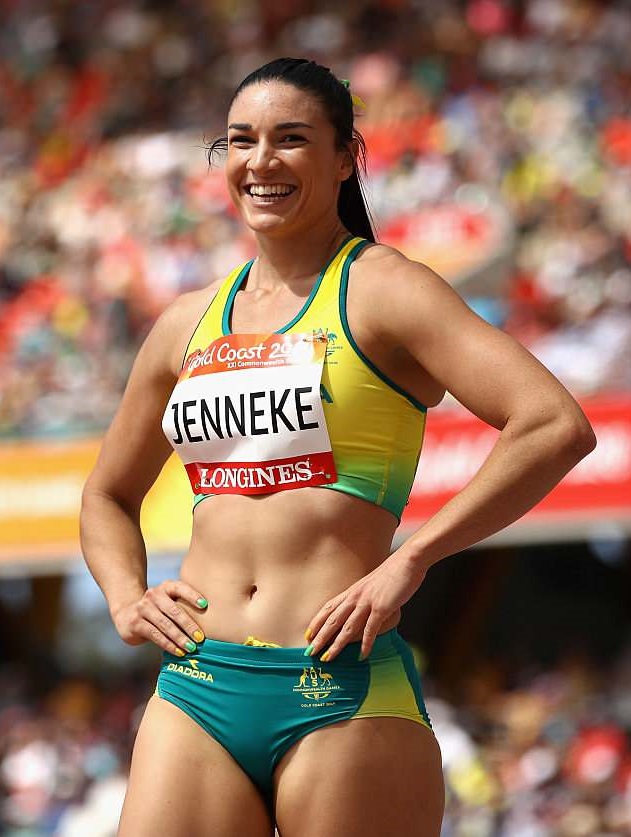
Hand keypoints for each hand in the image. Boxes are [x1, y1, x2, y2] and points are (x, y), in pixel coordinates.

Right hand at [112, 580, 208, 655]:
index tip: (205, 605)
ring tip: (192, 648)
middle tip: (201, 638)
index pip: (180, 588)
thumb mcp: (168, 602)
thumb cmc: (158, 610)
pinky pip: (156, 635)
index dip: (192, 595)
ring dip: (180, 638)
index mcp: (165, 587)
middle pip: (174, 610)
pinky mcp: (136, 623)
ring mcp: (143, 608)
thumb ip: (183, 606)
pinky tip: (179, 652)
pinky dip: (169, 645)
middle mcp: (153, 595)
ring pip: (165, 625)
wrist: (126, 614)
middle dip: (189, 625)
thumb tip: (210, 622)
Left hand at [304, 552, 426, 662]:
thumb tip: (362, 610)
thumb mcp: (373, 585)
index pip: (329, 608)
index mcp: (353, 590)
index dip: (317, 622)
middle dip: (320, 638)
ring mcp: (368, 602)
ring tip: (328, 658)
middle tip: (310, 652)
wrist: (408, 560)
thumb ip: (366, 597)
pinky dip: (365, 644)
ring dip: (336, 645)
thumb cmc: (393, 572)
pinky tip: (362, 656)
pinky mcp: (382, 607)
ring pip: (347, 628)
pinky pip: (370, 629)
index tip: (308, 635)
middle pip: (333, 620)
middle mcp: (356, 596)